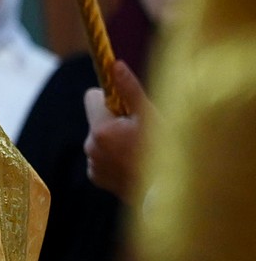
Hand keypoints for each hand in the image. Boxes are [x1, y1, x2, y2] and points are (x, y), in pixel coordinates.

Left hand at [83, 60, 152, 202]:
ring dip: (114, 141)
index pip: (91, 97)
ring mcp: (93, 165)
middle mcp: (90, 146)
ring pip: (100, 139)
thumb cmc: (165, 153)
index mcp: (100, 129)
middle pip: (98, 120)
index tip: (128, 109)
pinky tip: (135, 167)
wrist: (169, 196)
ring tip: (140, 153)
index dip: (110, 99)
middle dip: (114, 122)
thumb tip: (114, 64)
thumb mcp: (152, 117)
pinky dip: (114, 160)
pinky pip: (101, 159)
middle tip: (140, 135)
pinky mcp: (97, 179)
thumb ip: (130, 90)